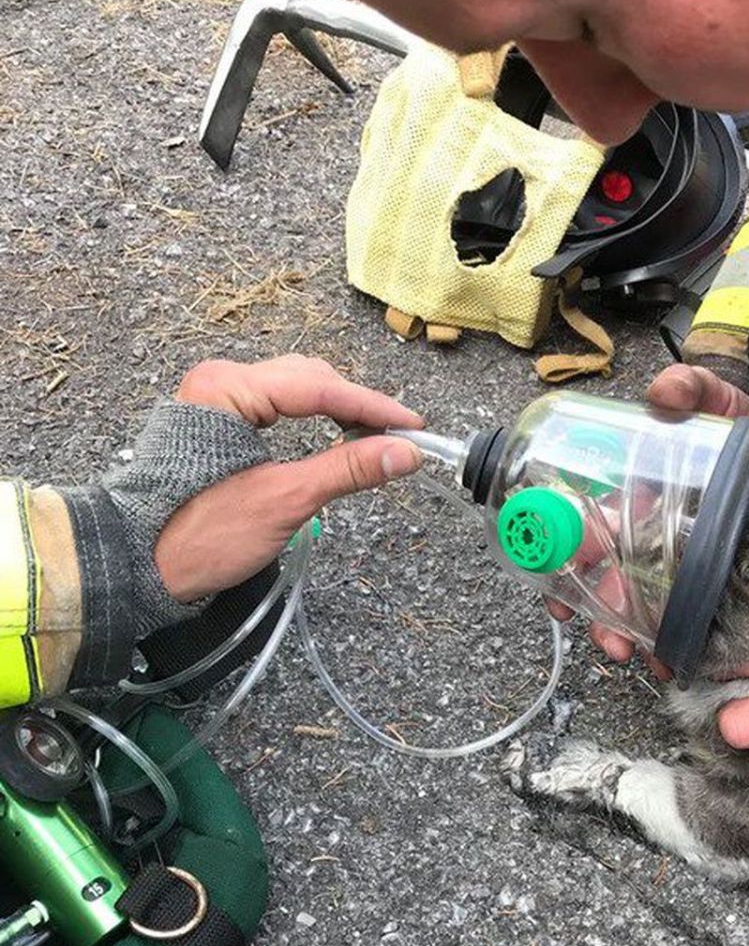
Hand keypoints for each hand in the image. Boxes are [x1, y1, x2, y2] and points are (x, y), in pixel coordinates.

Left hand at [154, 356, 422, 602]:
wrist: (138, 564)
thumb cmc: (197, 535)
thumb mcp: (284, 500)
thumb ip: (348, 469)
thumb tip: (404, 453)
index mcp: (228, 389)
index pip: (319, 387)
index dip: (373, 408)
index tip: (413, 427)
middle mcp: (221, 382)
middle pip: (310, 381)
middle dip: (358, 407)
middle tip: (400, 437)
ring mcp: (217, 400)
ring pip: (297, 391)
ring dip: (338, 412)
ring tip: (376, 439)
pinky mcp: (218, 422)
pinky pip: (279, 408)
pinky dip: (314, 421)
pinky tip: (338, 436)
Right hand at [547, 364, 748, 674]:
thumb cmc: (744, 428)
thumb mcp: (716, 399)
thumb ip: (690, 389)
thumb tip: (663, 393)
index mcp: (640, 492)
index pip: (589, 523)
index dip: (565, 551)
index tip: (558, 573)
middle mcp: (652, 531)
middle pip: (606, 573)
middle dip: (594, 605)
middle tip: (594, 625)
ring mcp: (683, 563)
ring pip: (637, 605)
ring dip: (621, 631)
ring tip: (626, 650)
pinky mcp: (714, 588)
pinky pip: (684, 623)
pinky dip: (670, 645)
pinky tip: (669, 660)